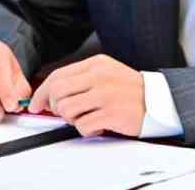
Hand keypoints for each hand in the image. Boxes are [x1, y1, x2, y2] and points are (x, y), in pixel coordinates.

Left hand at [29, 54, 144, 136]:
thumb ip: (80, 79)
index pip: (57, 76)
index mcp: (96, 64)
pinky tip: (98, 124)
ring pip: (66, 110)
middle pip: (57, 92)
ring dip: (71, 119)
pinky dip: (86, 129)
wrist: (158, 100)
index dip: (42, 92)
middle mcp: (99, 76)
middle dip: (54, 107)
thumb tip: (51, 93)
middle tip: (64, 113)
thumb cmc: (129, 90)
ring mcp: (105, 94)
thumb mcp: (105, 73)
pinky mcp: (111, 113)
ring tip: (86, 118)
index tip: (36, 104)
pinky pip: (82, 126)